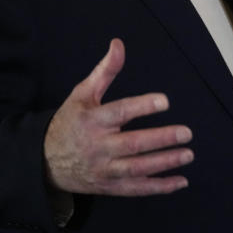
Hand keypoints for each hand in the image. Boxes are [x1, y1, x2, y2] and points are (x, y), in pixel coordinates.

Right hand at [44, 39, 193, 195]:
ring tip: (188, 154)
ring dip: (164, 163)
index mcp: (93, 120)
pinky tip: (181, 181)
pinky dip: (159, 187)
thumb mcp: (82, 93)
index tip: (165, 101)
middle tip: (186, 133)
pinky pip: (136, 189)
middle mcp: (98, 147)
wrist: (44, 162)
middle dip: (161, 139)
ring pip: (136, 168)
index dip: (143, 107)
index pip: (120, 112)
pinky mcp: (108, 187)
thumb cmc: (70, 122)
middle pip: (132, 144)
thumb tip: (119, 43)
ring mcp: (103, 169)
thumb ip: (105, 70)